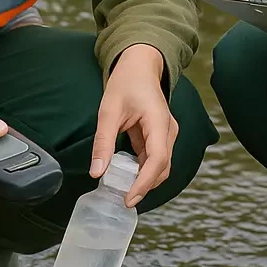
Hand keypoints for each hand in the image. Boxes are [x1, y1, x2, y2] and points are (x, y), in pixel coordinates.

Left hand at [91, 44, 176, 207]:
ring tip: (122, 191)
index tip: (129, 199)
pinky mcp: (161, 136)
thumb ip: (103, 142)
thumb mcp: (108, 111)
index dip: (144, 182)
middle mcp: (168, 130)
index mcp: (158, 121)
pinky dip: (143, 171)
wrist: (140, 66)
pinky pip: (155, 159)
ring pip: (161, 166)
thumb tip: (97, 173)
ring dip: (144, 181)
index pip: (158, 159)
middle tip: (121, 200)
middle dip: (144, 186)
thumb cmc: (126, 83)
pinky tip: (127, 177)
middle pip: (163, 167)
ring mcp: (167, 134)